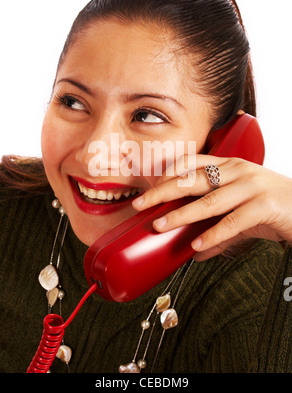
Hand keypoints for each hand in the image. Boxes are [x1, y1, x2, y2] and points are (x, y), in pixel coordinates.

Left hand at [132, 155, 291, 260]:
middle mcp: (238, 171)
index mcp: (229, 165)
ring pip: (208, 201)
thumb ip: (217, 228)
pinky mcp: (264, 205)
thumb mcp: (241, 210)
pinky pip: (232, 221)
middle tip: (140, 204)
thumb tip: (195, 251)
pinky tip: (197, 246)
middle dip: (162, 192)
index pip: (192, 162)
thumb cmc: (272, 207)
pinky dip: (213, 235)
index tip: (149, 187)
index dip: (168, 172)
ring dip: (180, 215)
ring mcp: (251, 186)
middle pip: (192, 179)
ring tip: (160, 226)